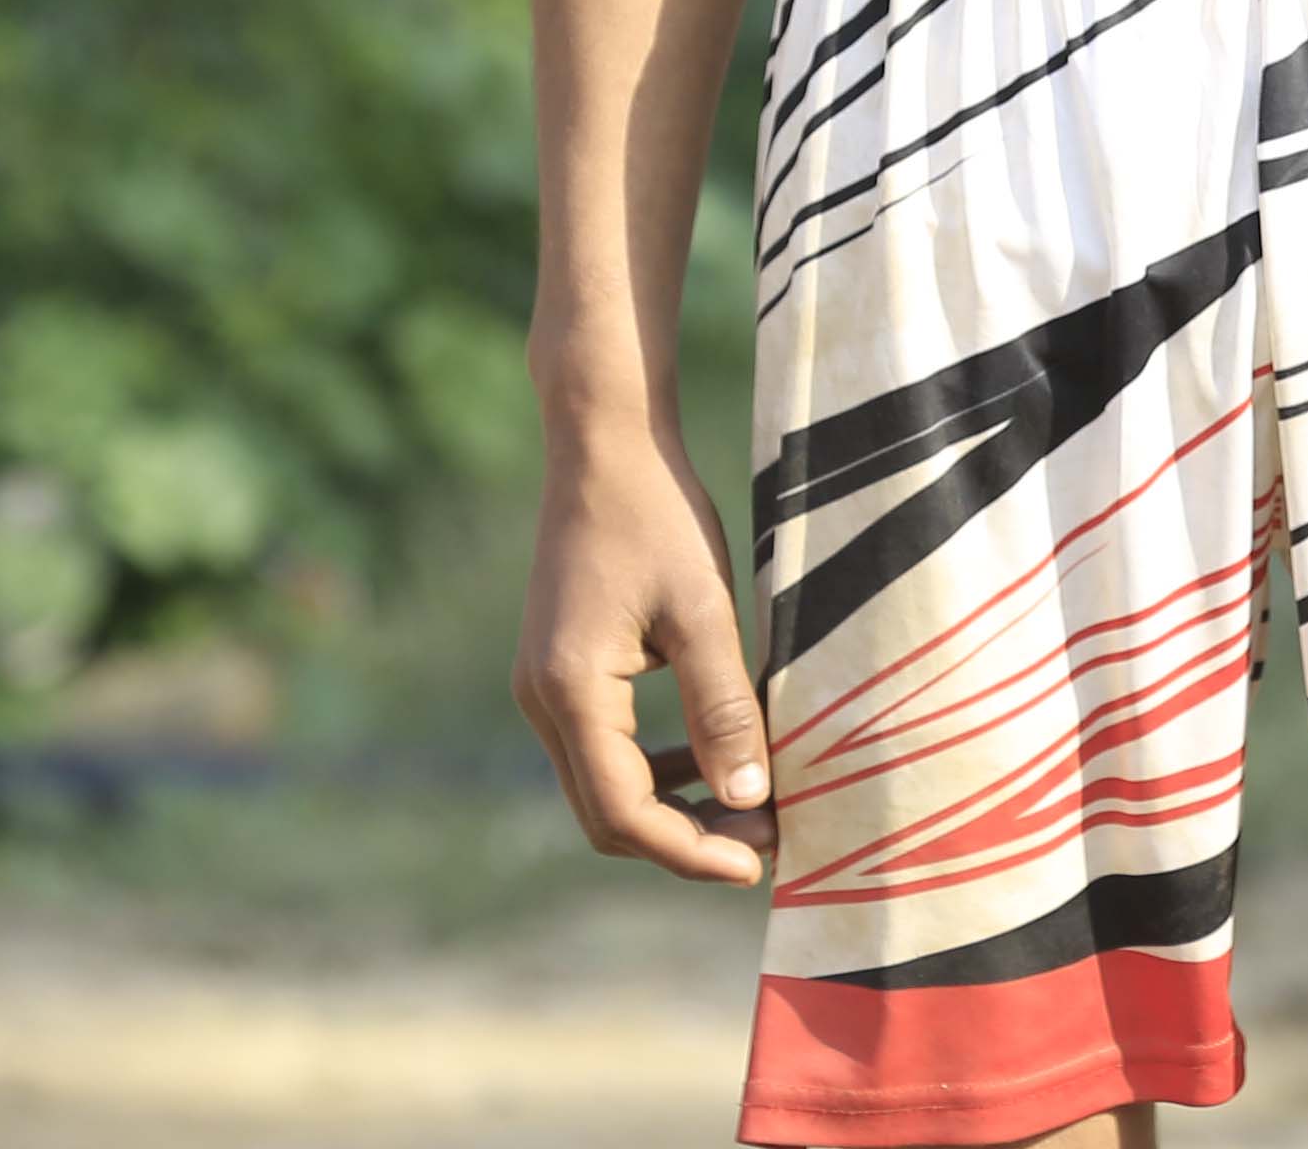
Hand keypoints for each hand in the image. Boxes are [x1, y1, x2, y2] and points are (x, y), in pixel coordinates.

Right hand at [514, 417, 776, 884]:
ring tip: (752, 805)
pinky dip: (656, 766)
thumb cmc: (659, 516)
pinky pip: (604, 747)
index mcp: (569, 690)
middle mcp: (541, 700)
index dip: (690, 850)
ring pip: (604, 786)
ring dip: (673, 805)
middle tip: (765, 839)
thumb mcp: (704, 612)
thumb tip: (749, 800)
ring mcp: (543, 687)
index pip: (623, 812)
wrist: (606, 445)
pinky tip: (713, 756)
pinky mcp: (559, 671)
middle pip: (606, 814)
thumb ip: (724, 708)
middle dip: (684, 838)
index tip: (758, 863)